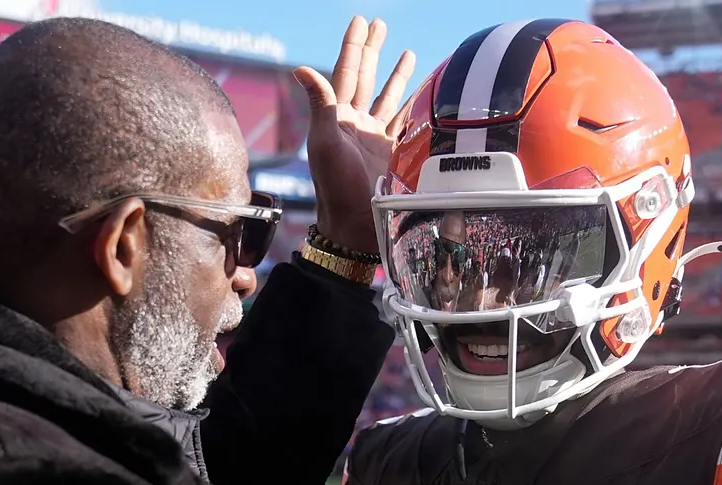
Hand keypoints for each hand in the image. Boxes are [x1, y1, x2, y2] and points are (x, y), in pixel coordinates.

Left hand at [293, 17, 414, 254]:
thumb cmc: (336, 187)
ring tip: (406, 52)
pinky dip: (412, 106)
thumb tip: (301, 69)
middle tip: (379, 24)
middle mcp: (356, 124)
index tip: (361, 21)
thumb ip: (320, 105)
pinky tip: (421, 94)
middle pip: (366, 78)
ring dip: (396, 75)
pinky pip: (404, 123)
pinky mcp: (392, 155)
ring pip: (388, 98)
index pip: (347, 72)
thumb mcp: (325, 144)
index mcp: (339, 118)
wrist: (354, 226)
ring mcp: (375, 139)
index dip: (353, 46)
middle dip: (373, 50)